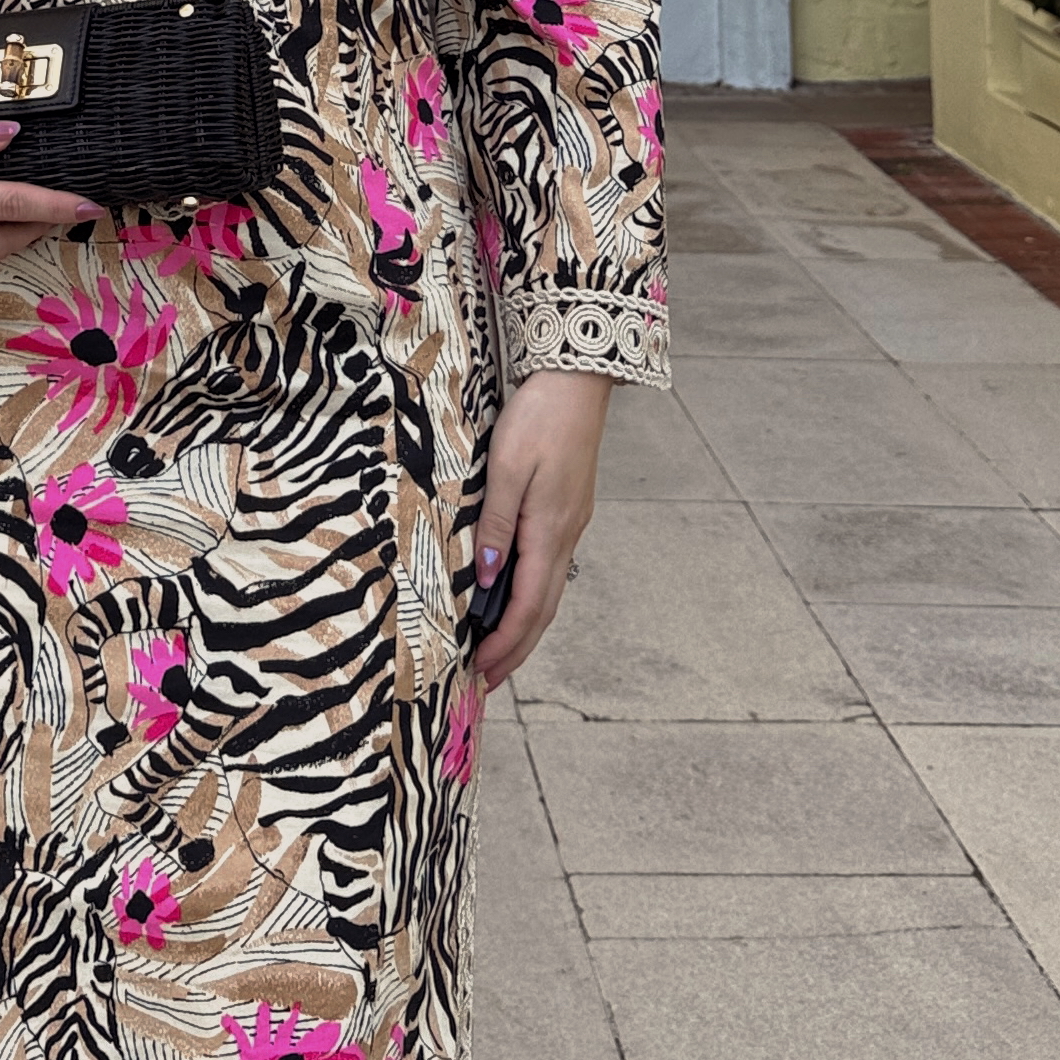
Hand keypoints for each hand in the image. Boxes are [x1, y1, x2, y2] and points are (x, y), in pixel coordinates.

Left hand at [472, 369, 610, 688]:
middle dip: (516, 649)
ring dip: (524, 624)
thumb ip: (496, 524)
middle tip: (488, 680)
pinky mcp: (569, 507)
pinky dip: (530, 593)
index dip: (506, 644)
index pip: (528, 605)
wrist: (577, 379)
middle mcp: (567, 533)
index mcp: (551, 529)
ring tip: (496, 648)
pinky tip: (512, 594)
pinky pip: (549, 565)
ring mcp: (571, 521)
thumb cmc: (539, 417)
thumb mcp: (507, 467)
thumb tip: (488, 578)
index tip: (483, 672)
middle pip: (542, 608)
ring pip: (548, 588)